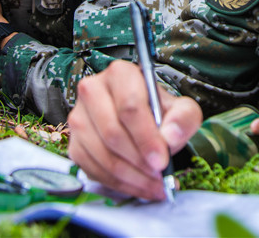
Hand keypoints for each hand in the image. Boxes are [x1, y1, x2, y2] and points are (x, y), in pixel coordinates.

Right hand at [67, 60, 201, 199]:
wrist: (140, 120)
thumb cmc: (158, 112)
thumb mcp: (181, 109)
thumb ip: (183, 118)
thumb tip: (170, 138)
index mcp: (120, 74)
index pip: (129, 106)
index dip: (146, 137)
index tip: (161, 160)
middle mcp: (92, 90)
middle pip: (112, 133)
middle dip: (139, 161)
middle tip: (159, 175)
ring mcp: (79, 117)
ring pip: (101, 154)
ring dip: (130, 176)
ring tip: (153, 184)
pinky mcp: (74, 143)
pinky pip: (92, 169)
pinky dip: (118, 184)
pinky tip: (137, 185)